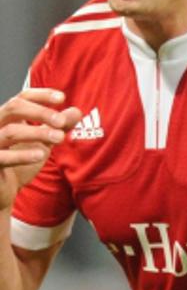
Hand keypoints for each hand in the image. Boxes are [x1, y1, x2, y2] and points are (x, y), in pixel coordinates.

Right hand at [0, 90, 82, 210]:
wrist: (1, 194)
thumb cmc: (19, 165)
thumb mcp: (42, 144)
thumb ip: (57, 128)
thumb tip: (76, 112)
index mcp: (7, 118)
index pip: (22, 97)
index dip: (41, 95)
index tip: (62, 98)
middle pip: (13, 107)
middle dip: (40, 112)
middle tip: (62, 121)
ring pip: (10, 131)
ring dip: (38, 133)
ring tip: (60, 137)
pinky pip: (2, 156)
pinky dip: (22, 155)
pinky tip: (41, 154)